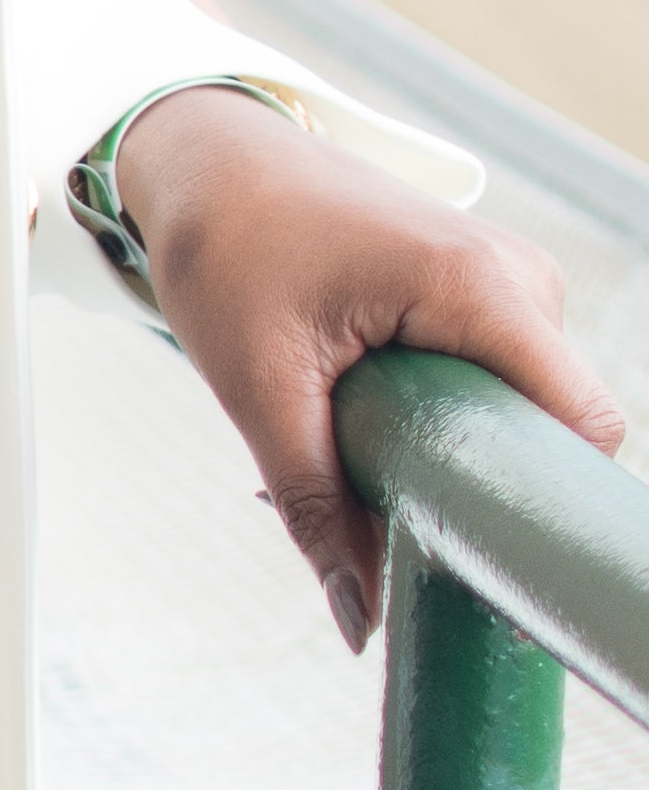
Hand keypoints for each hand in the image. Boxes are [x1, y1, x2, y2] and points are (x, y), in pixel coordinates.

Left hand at [113, 88, 626, 651]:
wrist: (209, 163)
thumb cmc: (228, 248)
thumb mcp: (260, 389)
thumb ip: (316, 508)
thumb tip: (358, 626)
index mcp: (481, 286)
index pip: (580, 425)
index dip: (545, 505)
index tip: (485, 565)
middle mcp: (520, 278)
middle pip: (548, 430)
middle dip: (476, 488)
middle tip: (382, 515)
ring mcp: (512, 283)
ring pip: (518, 414)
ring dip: (447, 455)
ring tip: (353, 445)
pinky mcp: (489, 295)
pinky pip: (496, 386)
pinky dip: (441, 420)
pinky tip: (369, 419)